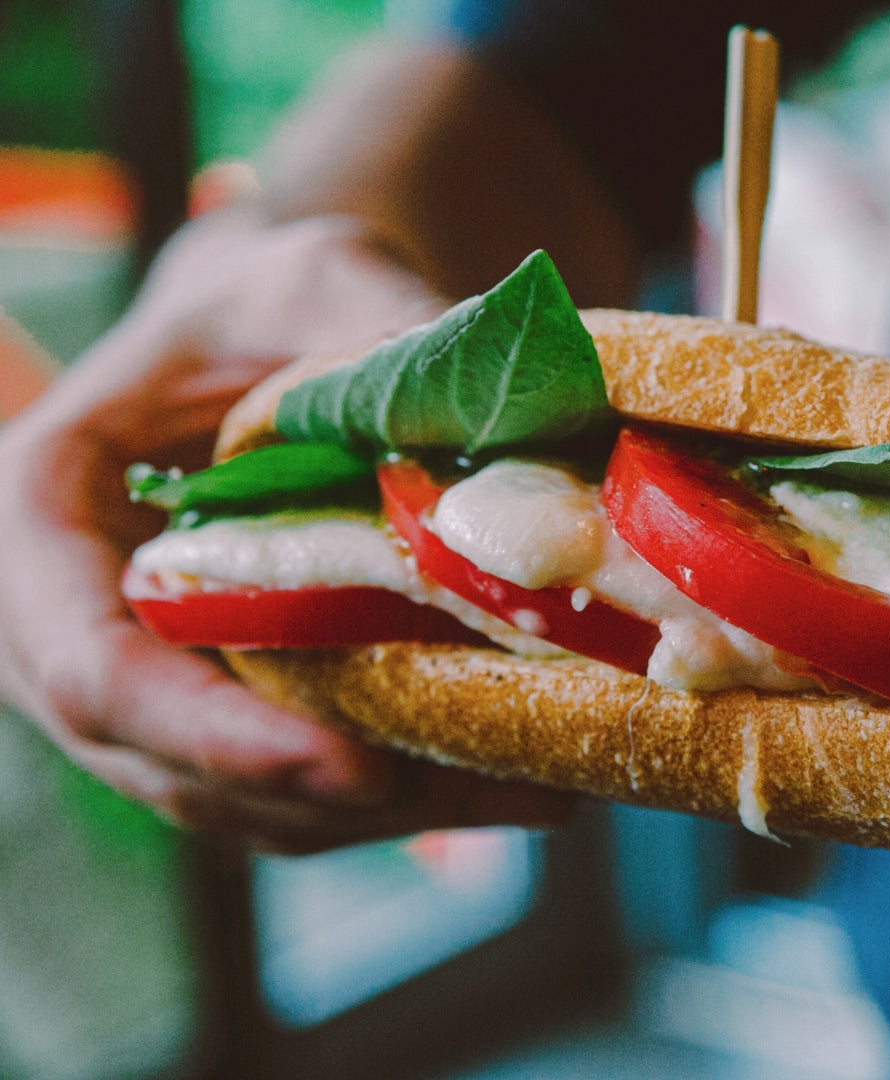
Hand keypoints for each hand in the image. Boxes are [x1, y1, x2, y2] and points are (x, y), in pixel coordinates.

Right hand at [0, 210, 570, 852]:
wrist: (274, 327)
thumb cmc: (270, 293)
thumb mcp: (321, 278)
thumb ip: (385, 335)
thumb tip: (512, 433)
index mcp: (42, 509)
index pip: (92, 668)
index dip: (214, 737)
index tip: (355, 769)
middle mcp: (70, 615)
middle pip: (168, 762)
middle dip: (326, 797)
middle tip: (484, 793)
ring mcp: (144, 671)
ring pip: (236, 797)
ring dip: (382, 814)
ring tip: (530, 795)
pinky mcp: (224, 698)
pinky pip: (288, 780)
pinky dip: (398, 794)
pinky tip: (514, 776)